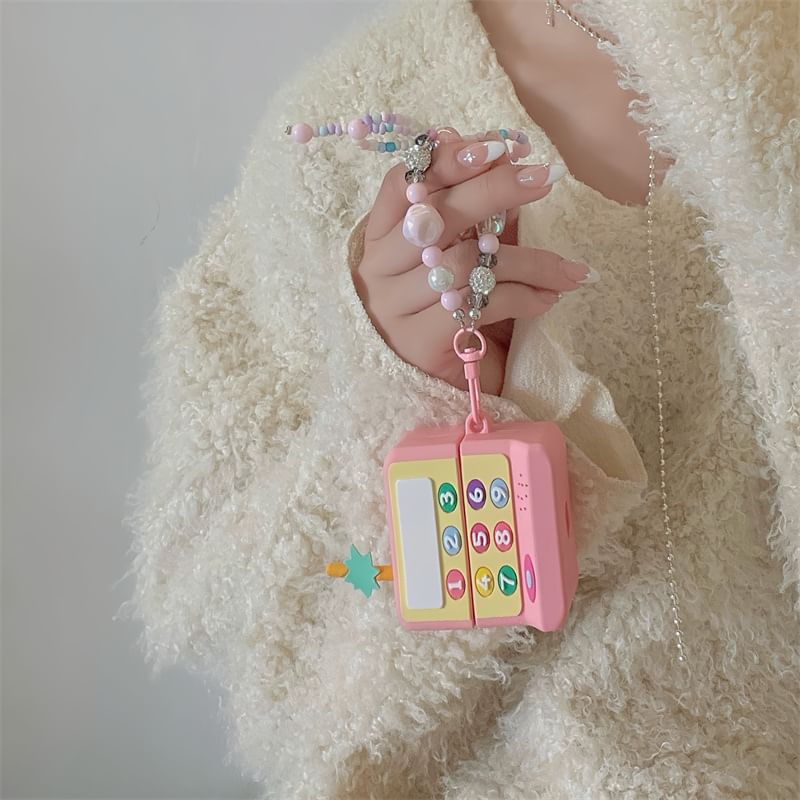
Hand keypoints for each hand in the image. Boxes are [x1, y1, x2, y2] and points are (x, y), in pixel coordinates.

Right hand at [352, 129, 593, 394]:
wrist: (421, 383)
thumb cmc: (439, 310)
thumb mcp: (449, 258)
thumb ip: (469, 219)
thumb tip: (506, 162)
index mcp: (380, 236)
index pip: (404, 183)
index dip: (446, 160)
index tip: (495, 146)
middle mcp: (379, 269)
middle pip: (436, 216)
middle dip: (493, 190)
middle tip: (541, 178)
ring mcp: (395, 307)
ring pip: (465, 264)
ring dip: (529, 261)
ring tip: (570, 270)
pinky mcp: (420, 342)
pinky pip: (478, 305)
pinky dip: (522, 298)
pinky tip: (548, 299)